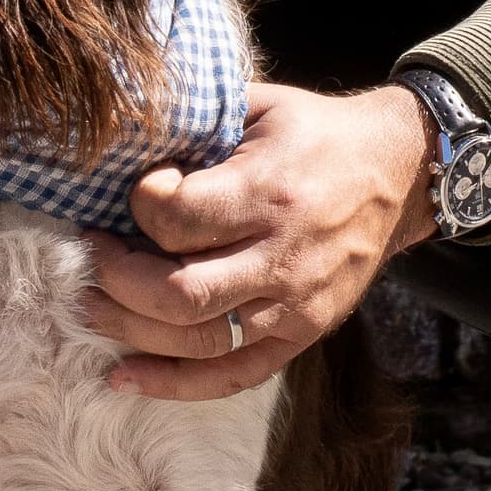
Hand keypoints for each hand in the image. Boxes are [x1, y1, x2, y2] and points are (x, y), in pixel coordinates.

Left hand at [82, 80, 436, 401]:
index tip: (134, 192)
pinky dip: (173, 385)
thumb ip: (195, 127)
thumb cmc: (316, 133)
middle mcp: (283, 256)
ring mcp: (295, 305)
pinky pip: (232, 376)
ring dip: (129, 330)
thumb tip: (121, 150)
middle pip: (176, 293)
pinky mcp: (303, 335)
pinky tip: (123, 377)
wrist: (400, 171)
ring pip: (196, 341)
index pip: (176, 218)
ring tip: (89, 307)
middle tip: (90, 255)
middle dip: (117, 278)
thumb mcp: (260, 106)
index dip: (138, 204)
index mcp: (269, 192)